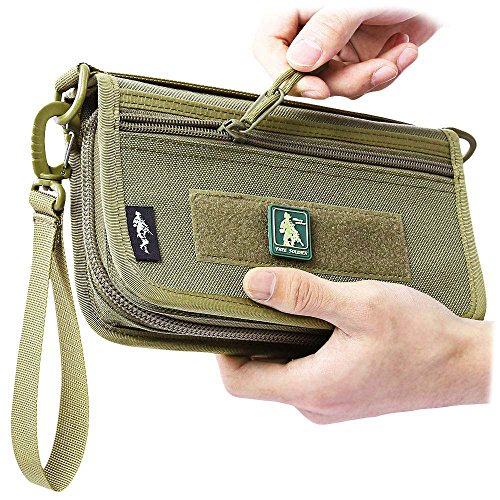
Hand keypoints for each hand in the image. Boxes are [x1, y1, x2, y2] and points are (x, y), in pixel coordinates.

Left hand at [217, 268, 491, 423]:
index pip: (240, 382)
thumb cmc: (421, 338)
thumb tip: (254, 284)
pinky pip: (305, 371)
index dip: (224, 350)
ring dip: (280, 338)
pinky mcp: (342, 391)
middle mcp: (315, 402)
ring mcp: (329, 400)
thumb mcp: (359, 306)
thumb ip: (303, 296)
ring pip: (282, 371)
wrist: (463, 363)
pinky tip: (318, 319)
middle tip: (263, 298)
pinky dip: (301, 345)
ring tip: (294, 304)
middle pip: (258, 375)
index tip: (228, 316)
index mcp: (312, 388)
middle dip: (253, 337)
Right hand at [253, 8, 440, 98]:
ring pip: (336, 85)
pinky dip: (386, 72)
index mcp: (298, 8)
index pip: (269, 47)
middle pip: (306, 75)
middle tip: (375, 70)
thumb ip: (328, 28)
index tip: (316, 88)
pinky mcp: (358, 59)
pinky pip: (361, 83)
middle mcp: (313, 29)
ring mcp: (335, 46)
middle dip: (346, 79)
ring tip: (399, 52)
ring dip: (371, 76)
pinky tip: (403, 48)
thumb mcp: (358, 1)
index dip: (285, 74)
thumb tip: (300, 62)